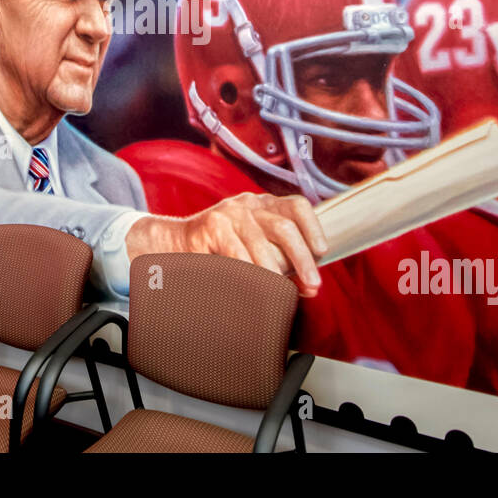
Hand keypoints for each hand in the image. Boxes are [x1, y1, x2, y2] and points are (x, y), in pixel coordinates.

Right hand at [127, 193, 327, 296]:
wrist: (174, 244)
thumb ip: (281, 261)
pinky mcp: (210, 227)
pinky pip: (237, 256)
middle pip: (284, 228)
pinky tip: (254, 289)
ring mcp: (228, 214)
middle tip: (312, 286)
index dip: (313, 228)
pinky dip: (249, 275)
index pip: (297, 206)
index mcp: (264, 204)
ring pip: (261, 246)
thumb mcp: (254, 246)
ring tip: (280, 294)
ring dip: (275, 275)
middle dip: (302, 261)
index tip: (322, 252)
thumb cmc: (221, 250)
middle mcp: (248, 204)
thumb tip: (310, 286)